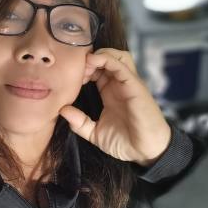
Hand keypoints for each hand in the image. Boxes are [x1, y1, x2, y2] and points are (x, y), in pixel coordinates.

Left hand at [59, 48, 170, 166]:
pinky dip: (107, 59)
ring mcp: (128, 84)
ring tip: (86, 64)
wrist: (146, 152)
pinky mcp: (135, 86)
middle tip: (76, 68)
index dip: (84, 69)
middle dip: (89, 59)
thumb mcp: (95, 133)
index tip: (71, 76)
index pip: (97, 70)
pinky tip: (94, 61)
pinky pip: (122, 66)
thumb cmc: (125, 142)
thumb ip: (79, 122)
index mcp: (110, 92)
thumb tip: (62, 110)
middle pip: (107, 58)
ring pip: (117, 56)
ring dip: (99, 55)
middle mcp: (119, 85)